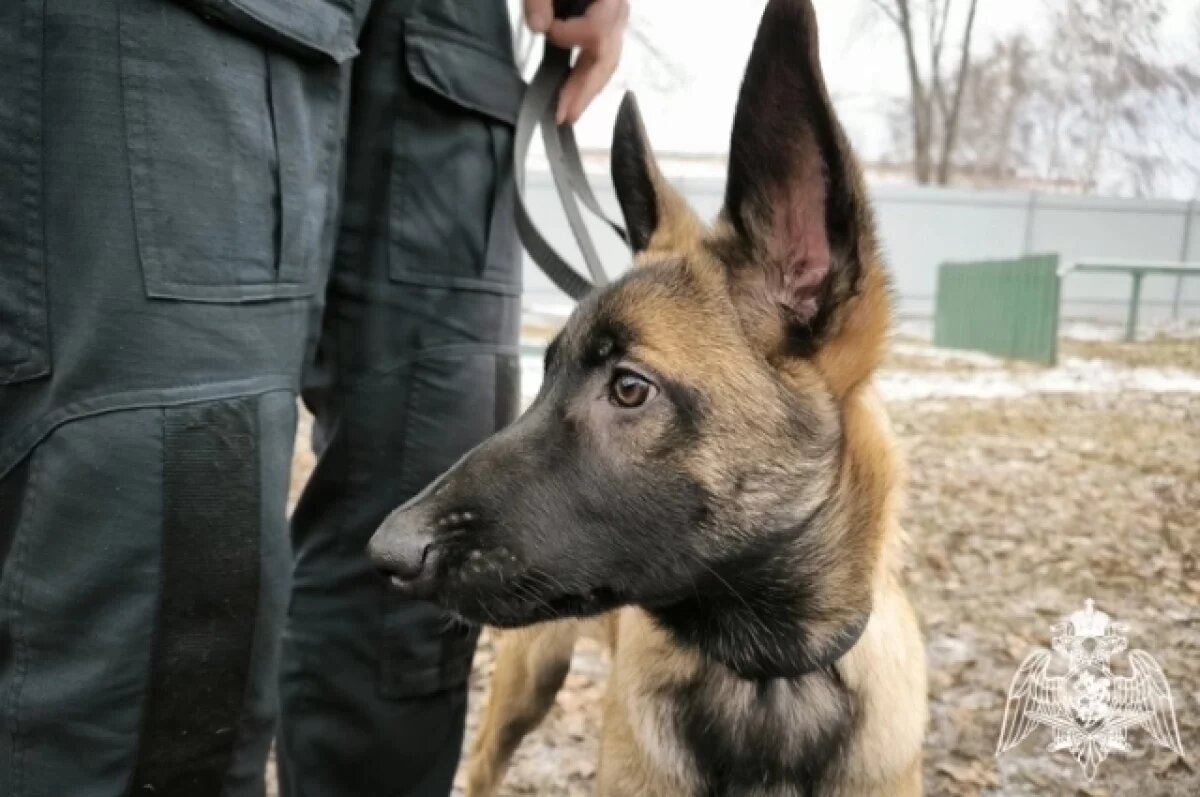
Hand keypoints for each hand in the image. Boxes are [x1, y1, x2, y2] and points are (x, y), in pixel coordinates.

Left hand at [525, 0, 629, 123]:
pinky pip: (603, 54)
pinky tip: (574, 92)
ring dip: (587, 89)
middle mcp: (618, 8)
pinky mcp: (607, 21)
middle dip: (585, 89)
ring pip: (609, 60)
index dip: (570, 37)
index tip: (545, 32)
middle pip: (608, 56)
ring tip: (568, 112)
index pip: (596, 32)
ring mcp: (616, 16)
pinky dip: (589, 76)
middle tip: (563, 116)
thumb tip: (540, 28)